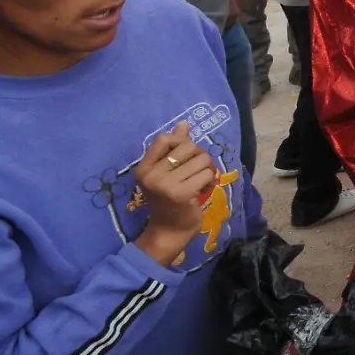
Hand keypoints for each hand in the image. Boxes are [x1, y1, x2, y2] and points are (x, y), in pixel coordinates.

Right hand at [133, 122, 216, 265]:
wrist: (170, 231)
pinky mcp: (181, 193)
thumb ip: (174, 148)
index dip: (180, 142)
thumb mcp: (167, 172)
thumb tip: (183, 124)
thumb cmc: (169, 200)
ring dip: (208, 168)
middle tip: (200, 169)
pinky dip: (211, 179)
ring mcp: (165, 184)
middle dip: (200, 155)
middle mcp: (151, 175)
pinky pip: (207, 173)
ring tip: (203, 180)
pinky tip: (206, 189)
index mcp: (143, 168)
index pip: (163, 138)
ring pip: (201, 158)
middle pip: (187, 146)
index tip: (186, 156)